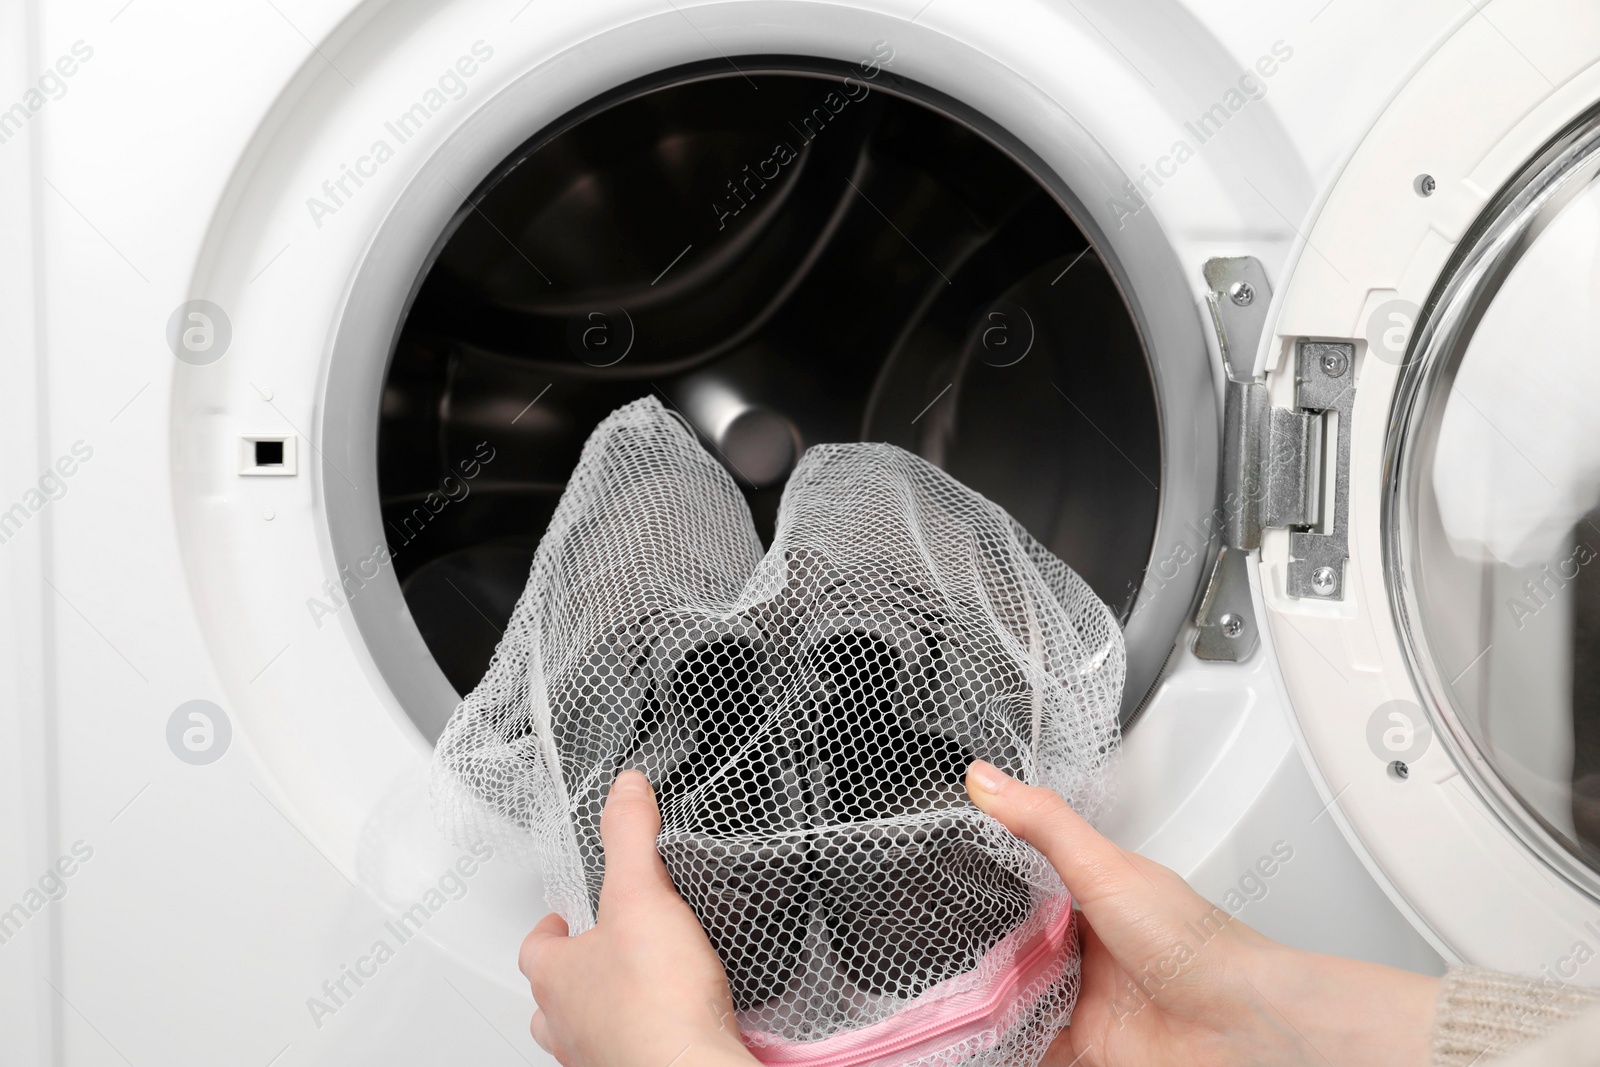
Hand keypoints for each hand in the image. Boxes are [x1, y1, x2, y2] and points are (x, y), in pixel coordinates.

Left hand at [518, 771, 756, 1066]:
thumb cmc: (657, 1002)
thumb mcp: (643, 894)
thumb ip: (631, 835)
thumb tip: (625, 789)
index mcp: (556, 976)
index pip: (534, 946)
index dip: (550, 927)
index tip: (564, 916)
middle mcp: (565, 1024)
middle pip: (549, 998)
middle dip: (570, 976)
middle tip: (596, 955)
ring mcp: (594, 1057)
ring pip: (579, 1033)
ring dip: (597, 1014)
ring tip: (627, 996)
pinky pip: (620, 1055)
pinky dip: (634, 1041)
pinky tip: (663, 1028)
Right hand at [965, 761, 1438, 1066]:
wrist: (1240, 1026)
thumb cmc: (1196, 944)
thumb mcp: (1106, 868)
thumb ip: (1043, 824)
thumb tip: (986, 779)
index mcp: (1092, 896)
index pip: (1021, 883)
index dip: (982, 881)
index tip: (936, 872)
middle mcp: (1085, 948)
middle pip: (1012, 945)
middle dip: (975, 949)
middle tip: (929, 943)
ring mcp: (1083, 999)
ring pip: (1015, 997)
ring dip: (988, 997)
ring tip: (942, 992)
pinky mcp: (1083, 1046)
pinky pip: (1027, 1045)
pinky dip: (1003, 1043)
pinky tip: (977, 1036)